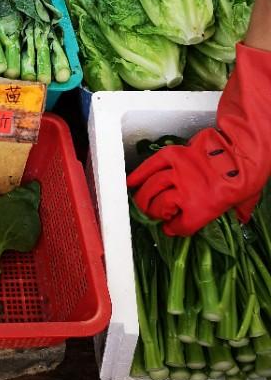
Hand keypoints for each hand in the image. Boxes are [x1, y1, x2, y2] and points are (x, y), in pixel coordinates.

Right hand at [126, 130, 259, 236]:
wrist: (244, 150)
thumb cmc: (248, 177)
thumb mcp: (247, 200)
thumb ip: (238, 211)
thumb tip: (239, 219)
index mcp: (201, 209)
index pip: (179, 226)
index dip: (173, 229)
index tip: (170, 228)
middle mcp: (184, 192)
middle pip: (159, 207)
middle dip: (153, 213)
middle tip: (151, 214)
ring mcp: (177, 172)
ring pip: (152, 187)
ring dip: (143, 196)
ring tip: (140, 201)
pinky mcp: (174, 154)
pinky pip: (152, 164)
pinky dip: (140, 173)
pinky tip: (131, 181)